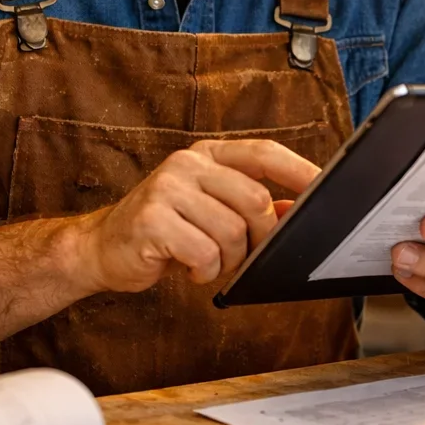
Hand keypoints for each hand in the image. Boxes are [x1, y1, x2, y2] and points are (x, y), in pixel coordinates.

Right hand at [77, 139, 318, 291]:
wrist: (101, 248)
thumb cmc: (162, 230)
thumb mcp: (208, 210)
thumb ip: (250, 206)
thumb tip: (297, 210)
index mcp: (206, 155)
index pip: (263, 153)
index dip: (297, 169)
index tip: (323, 186)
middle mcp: (187, 164)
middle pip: (255, 200)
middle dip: (261, 237)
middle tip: (245, 255)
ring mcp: (167, 189)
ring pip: (232, 231)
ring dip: (229, 260)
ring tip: (210, 262)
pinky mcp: (152, 220)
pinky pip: (204, 253)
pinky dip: (206, 272)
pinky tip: (190, 269)